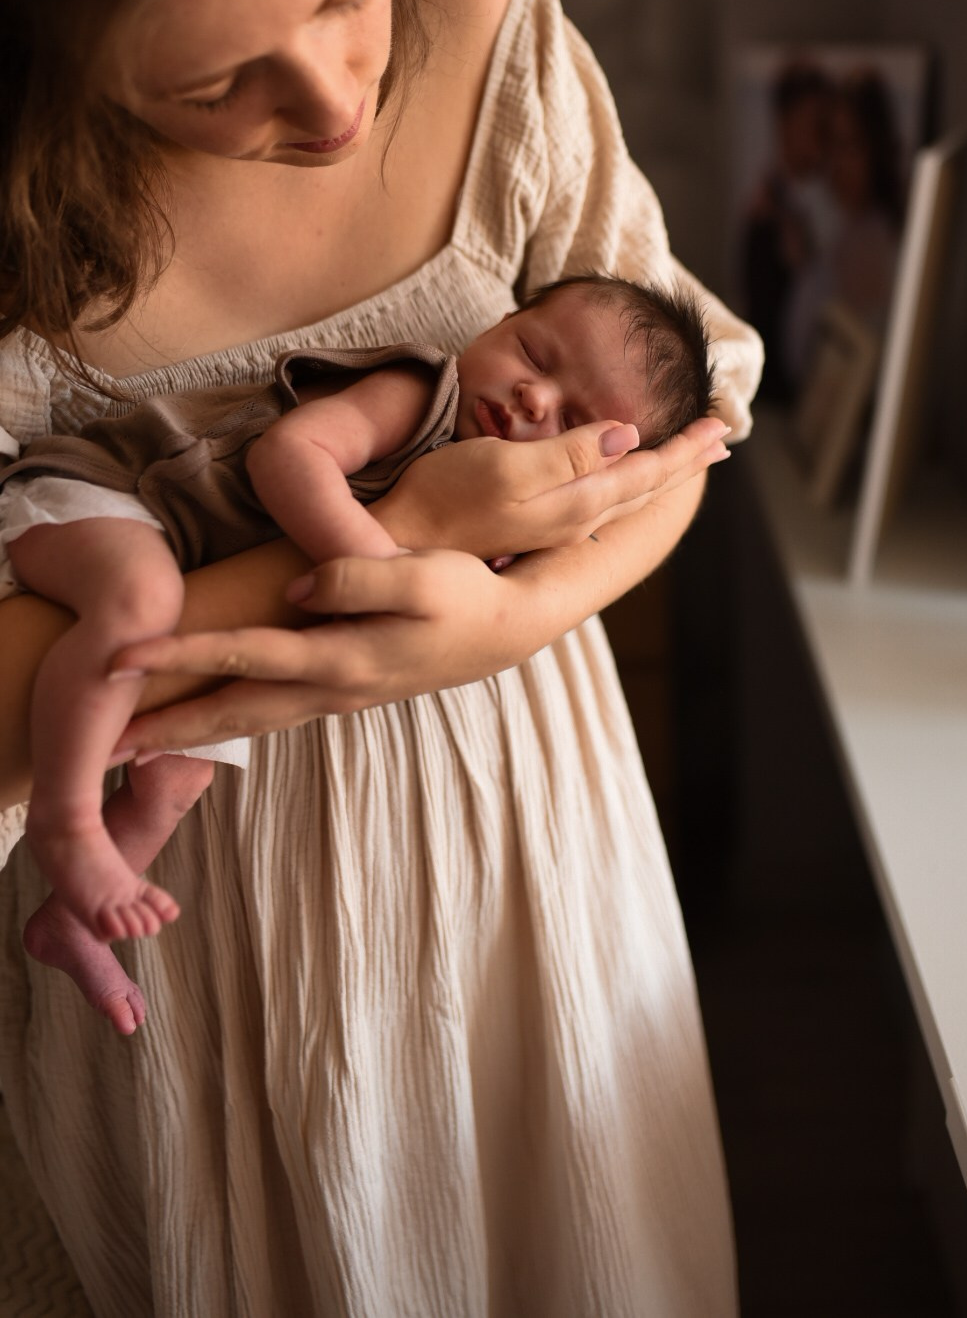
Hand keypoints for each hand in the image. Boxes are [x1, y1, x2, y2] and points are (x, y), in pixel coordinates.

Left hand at [108, 550, 522, 754]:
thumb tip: (298, 588)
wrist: (506, 629)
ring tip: (136, 749)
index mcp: (343, 657)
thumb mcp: (423, 575)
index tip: (121, 659)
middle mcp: (330, 687)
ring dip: (191, 736)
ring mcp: (335, 697)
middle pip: (233, 713)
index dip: (181, 656)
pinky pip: (270, 716)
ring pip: (249, 723)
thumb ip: (359, 578)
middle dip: (166, 729)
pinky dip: (228, 725)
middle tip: (103, 749)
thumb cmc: (465, 595)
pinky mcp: (341, 691)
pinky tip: (204, 724)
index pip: (244, 656)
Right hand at [371, 415, 730, 558]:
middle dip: (684, 461)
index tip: (723, 426)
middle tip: (722, 439)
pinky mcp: (532, 526)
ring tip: (686, 458)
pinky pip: (599, 502)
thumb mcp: (505, 467)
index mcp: (576, 502)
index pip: (647, 471)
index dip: (685, 448)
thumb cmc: (443, 498)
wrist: (399, 545)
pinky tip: (622, 482)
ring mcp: (553, 527)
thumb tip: (624, 435)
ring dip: (659, 474)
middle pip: (644, 487)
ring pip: (624, 497)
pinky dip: (625, 484)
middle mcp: (574, 520)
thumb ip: (567, 455)